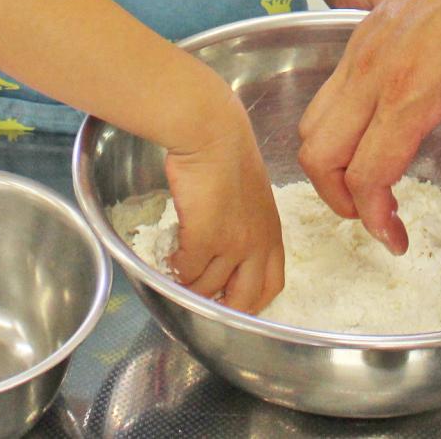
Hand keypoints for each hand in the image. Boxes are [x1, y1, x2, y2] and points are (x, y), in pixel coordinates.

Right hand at [163, 93, 284, 314]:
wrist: (212, 133)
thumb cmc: (227, 153)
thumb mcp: (252, 193)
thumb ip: (247, 221)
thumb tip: (227, 242)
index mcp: (271, 233)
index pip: (271, 284)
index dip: (252, 301)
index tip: (235, 302)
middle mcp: (256, 244)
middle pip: (244, 298)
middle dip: (223, 307)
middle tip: (204, 301)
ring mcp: (231, 244)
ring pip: (208, 287)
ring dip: (191, 285)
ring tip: (179, 273)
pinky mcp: (203, 239)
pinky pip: (186, 271)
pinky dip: (175, 270)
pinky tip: (169, 257)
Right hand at [297, 0, 440, 252]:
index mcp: (411, 94)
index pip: (366, 175)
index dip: (375, 219)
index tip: (398, 239)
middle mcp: (372, 75)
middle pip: (317, 156)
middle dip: (338, 199)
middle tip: (375, 216)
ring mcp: (359, 53)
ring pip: (312, 126)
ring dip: (330, 165)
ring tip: (369, 185)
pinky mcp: (359, 38)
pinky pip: (327, 98)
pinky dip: (335, 132)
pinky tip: (376, 138)